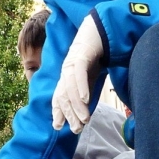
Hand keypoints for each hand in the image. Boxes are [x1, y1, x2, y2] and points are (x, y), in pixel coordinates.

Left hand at [51, 14, 103, 132]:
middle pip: (63, 95)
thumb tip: (86, 108)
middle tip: (76, 129)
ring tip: (84, 120)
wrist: (100, 29)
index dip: (58, 111)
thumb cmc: (96, 54)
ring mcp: (71, 62)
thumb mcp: (90, 76)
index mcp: (67, 76)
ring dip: (77, 106)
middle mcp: (66, 70)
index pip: (59, 96)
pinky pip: (78, 73)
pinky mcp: (80, 54)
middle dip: (68, 114)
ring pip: (70, 88)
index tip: (58, 127)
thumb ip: (86, 90)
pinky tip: (85, 98)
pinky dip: (80, 86)